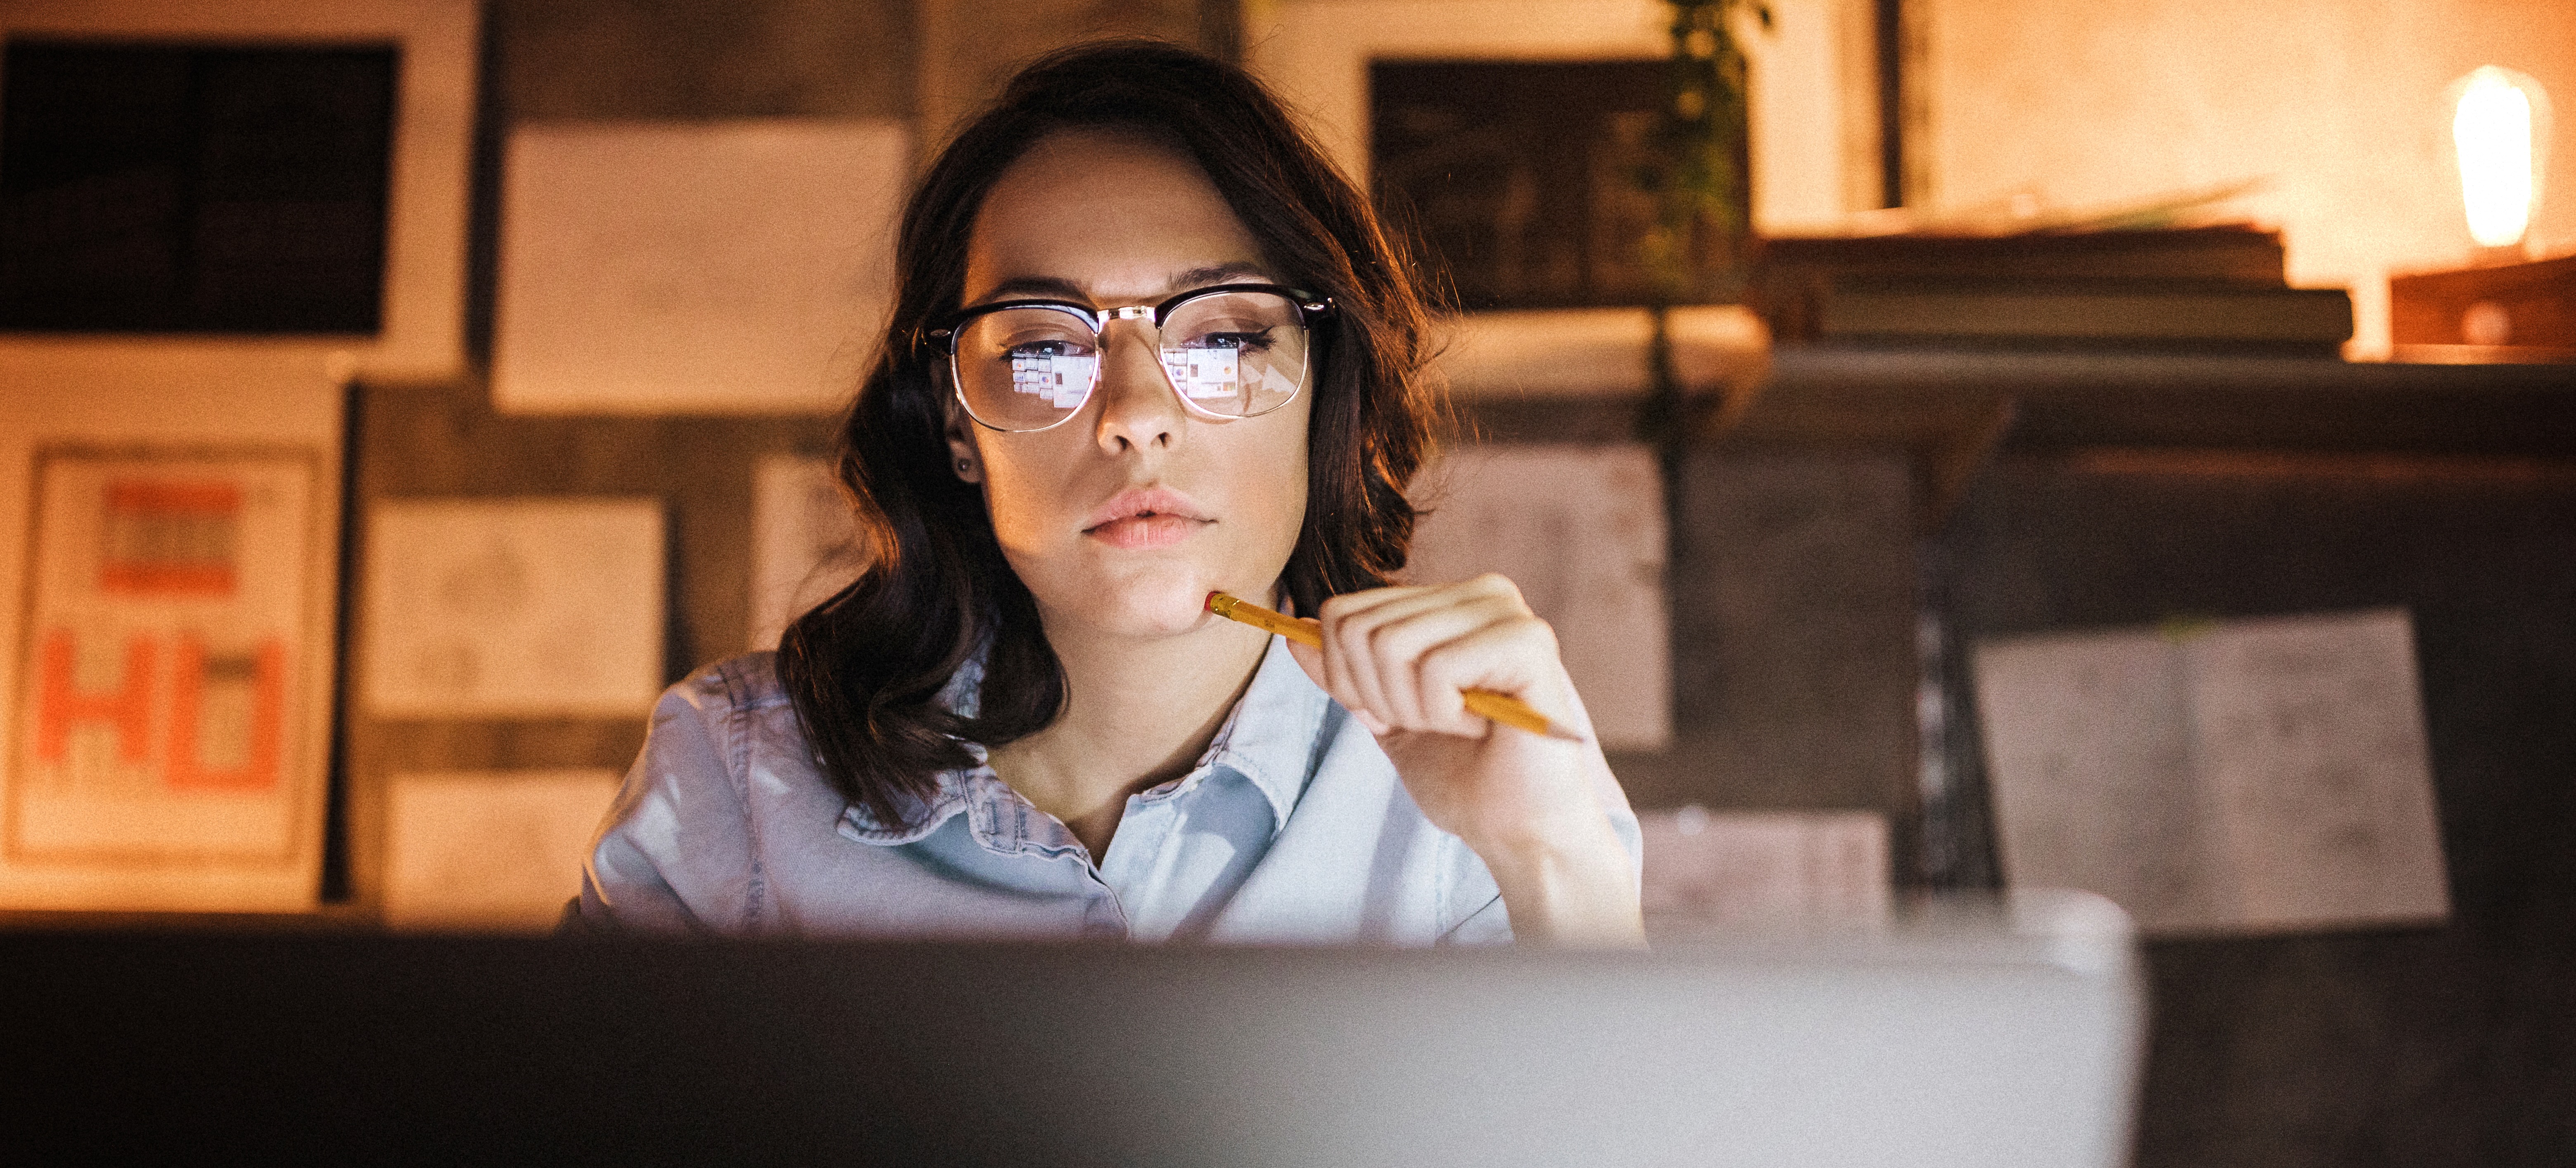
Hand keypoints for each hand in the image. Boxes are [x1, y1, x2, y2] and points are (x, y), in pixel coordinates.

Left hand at [1282, 575, 1643, 946]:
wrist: (1520, 833)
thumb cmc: (1463, 777)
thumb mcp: (1385, 717)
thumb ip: (1343, 672)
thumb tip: (1293, 630)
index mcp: (1450, 601)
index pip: (1343, 613)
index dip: (1346, 680)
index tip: (1394, 715)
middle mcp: (1482, 592)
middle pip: (1359, 627)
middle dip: (1377, 697)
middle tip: (1433, 725)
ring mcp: (1508, 612)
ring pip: (1392, 644)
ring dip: (1413, 709)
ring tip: (1460, 725)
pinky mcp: (1528, 642)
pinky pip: (1436, 668)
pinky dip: (1443, 713)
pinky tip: (1483, 726)